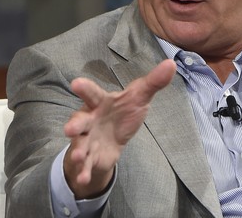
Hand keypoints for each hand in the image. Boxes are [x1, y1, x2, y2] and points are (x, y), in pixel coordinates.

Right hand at [63, 59, 175, 198]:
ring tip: (78, 157)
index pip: (92, 93)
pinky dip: (83, 172)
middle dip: (74, 125)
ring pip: (80, 145)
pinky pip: (85, 165)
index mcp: (100, 102)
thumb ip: (153, 81)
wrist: (114, 139)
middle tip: (69, 129)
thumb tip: (171, 63)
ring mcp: (88, 139)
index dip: (85, 88)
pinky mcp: (91, 156)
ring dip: (78, 151)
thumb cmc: (123, 111)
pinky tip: (84, 178)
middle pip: (80, 121)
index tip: (76, 83)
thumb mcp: (139, 96)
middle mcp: (89, 120)